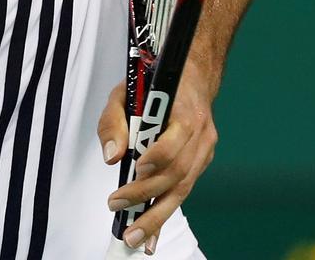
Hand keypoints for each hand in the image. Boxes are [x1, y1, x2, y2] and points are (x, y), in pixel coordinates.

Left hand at [98, 75, 218, 253]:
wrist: (193, 77)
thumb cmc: (156, 83)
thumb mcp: (125, 91)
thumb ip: (114, 122)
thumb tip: (111, 156)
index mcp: (184, 112)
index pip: (174, 141)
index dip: (156, 157)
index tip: (136, 169)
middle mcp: (199, 134)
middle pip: (176, 173)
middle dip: (146, 195)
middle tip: (119, 208)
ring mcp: (203, 151)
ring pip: (182, 189)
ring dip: (157, 215)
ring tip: (136, 236)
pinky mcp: (201, 163)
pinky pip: (183, 191)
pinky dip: (165, 211)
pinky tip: (152, 232)